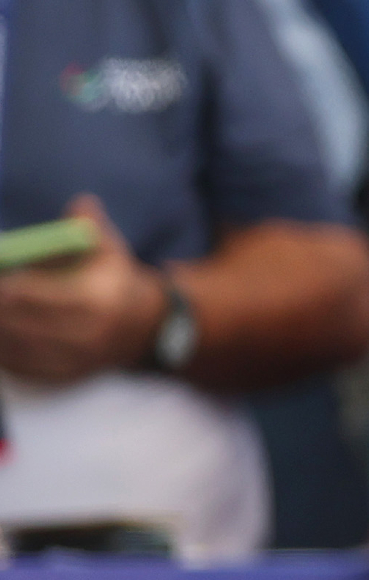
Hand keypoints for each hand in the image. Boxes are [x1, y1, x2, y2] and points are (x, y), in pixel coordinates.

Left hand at [0, 197, 165, 385]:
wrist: (142, 327)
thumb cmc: (114, 280)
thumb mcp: (109, 250)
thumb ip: (91, 226)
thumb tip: (81, 203)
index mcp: (97, 301)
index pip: (40, 297)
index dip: (9, 289)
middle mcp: (86, 335)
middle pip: (20, 325)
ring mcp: (73, 360)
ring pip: (15, 348)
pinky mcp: (62, 376)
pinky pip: (20, 367)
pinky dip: (2, 350)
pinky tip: (0, 332)